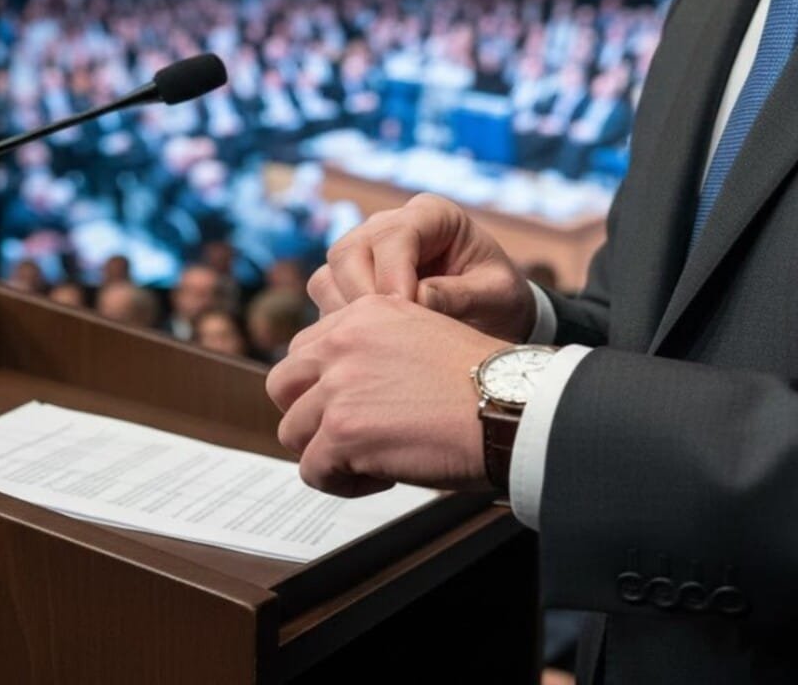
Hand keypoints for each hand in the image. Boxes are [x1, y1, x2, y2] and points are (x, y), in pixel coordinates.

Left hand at [265, 295, 508, 496]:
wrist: (514, 406)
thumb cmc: (485, 385)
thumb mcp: (422, 339)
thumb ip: (376, 352)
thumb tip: (342, 393)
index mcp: (364, 313)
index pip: (307, 351)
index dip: (327, 388)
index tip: (366, 407)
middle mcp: (343, 340)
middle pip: (283, 385)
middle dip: (312, 416)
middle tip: (354, 436)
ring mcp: (339, 386)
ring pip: (293, 432)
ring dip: (328, 453)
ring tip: (375, 459)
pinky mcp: (343, 431)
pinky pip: (313, 471)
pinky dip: (345, 484)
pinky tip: (386, 476)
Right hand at [308, 194, 536, 342]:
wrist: (493, 314)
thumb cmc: (500, 299)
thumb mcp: (495, 295)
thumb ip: (458, 295)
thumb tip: (416, 300)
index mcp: (432, 215)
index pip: (395, 233)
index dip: (394, 272)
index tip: (407, 310)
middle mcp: (390, 227)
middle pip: (349, 251)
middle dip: (362, 295)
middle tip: (385, 334)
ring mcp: (365, 254)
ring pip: (329, 276)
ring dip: (345, 314)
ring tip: (378, 345)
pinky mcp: (351, 285)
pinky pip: (327, 303)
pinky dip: (340, 327)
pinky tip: (368, 350)